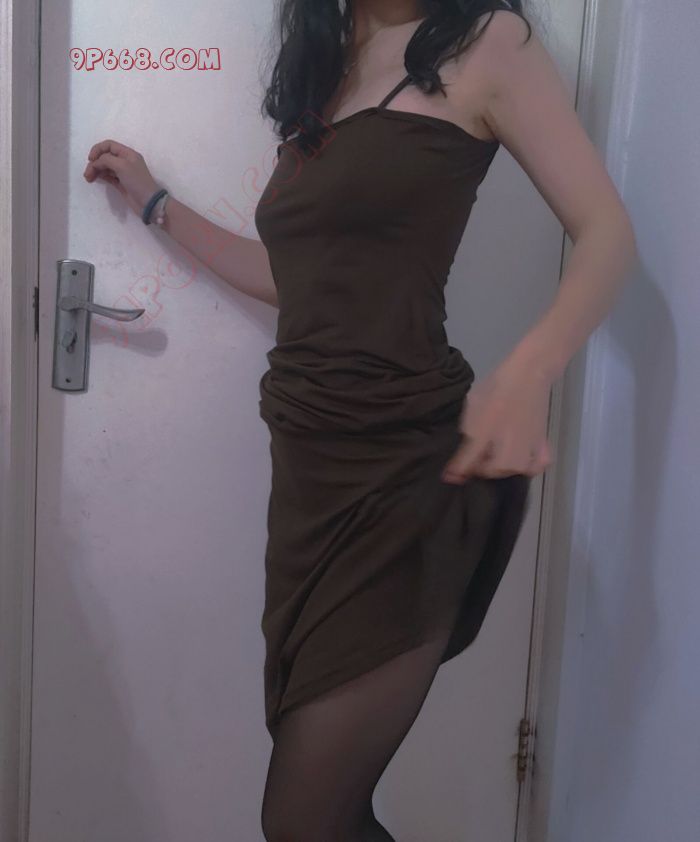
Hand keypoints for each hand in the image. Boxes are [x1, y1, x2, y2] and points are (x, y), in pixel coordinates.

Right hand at [83, 139, 159, 217]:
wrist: (148, 203)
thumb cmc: (137, 182)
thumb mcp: (122, 166)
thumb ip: (107, 160)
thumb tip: (96, 163)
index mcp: (128, 153)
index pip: (109, 145)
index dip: (97, 150)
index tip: (90, 159)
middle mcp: (125, 161)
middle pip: (105, 156)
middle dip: (94, 162)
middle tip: (87, 174)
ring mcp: (123, 173)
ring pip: (105, 167)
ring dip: (95, 170)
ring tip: (89, 179)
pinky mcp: (121, 184)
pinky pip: (108, 176)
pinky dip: (100, 176)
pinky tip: (94, 179)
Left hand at [441, 363, 553, 482]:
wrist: (529, 374)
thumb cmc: (496, 385)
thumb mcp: (473, 404)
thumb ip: (467, 428)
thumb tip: (464, 446)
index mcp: (484, 433)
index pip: (466, 461)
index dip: (455, 471)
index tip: (448, 476)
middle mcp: (505, 444)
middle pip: (492, 471)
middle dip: (482, 469)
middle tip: (477, 459)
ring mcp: (526, 446)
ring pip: (512, 470)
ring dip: (502, 469)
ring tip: (497, 459)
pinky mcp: (542, 443)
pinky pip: (536, 465)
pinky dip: (529, 467)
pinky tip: (522, 461)